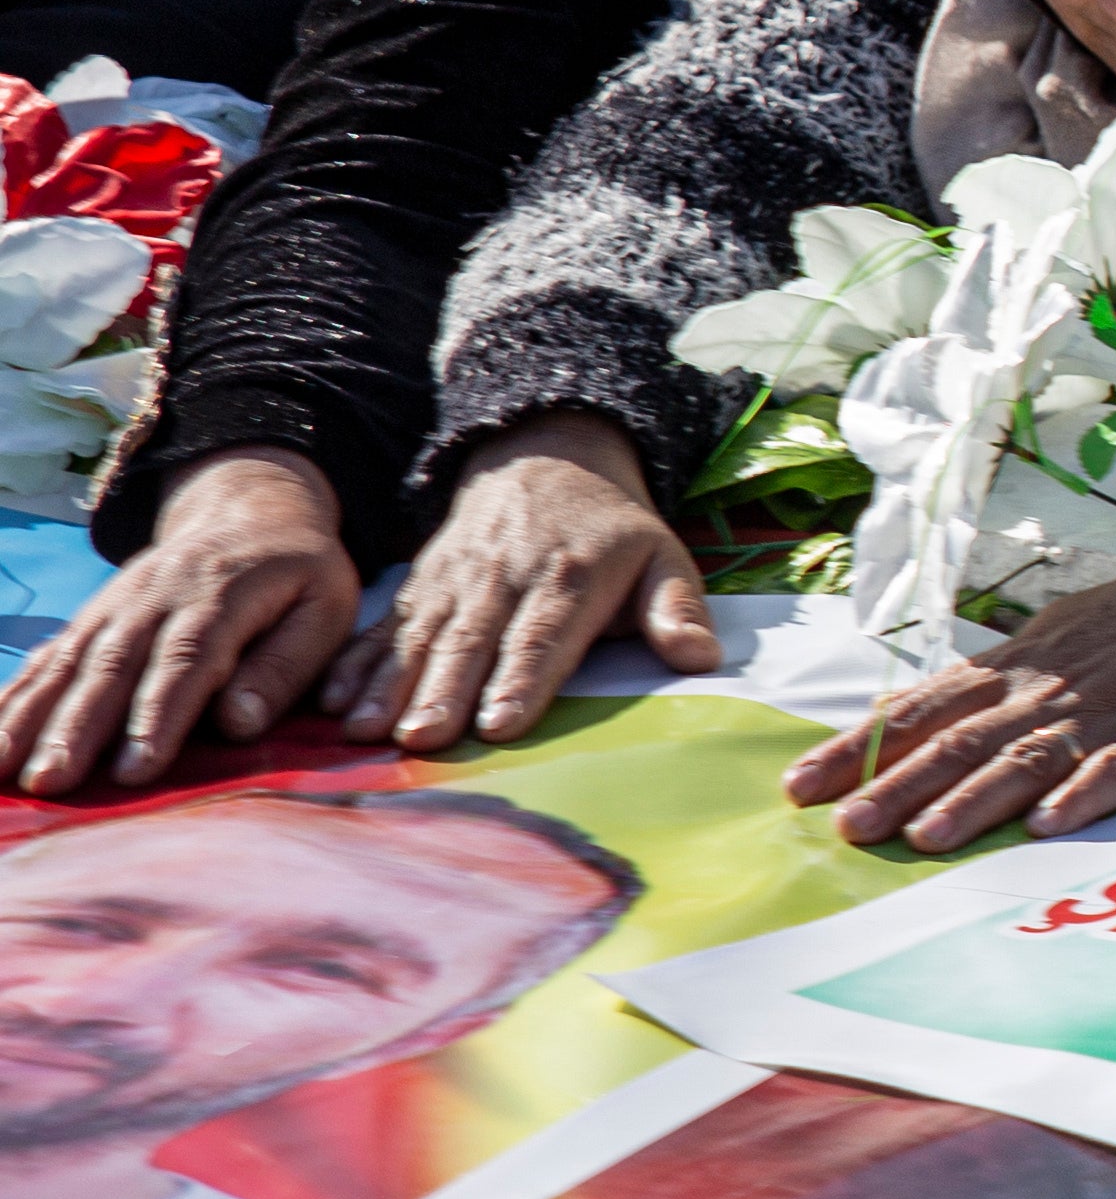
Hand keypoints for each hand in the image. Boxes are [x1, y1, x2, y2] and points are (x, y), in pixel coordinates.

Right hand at [0, 446, 358, 791]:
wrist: (252, 512)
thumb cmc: (301, 577)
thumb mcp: (325, 611)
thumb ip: (285, 668)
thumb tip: (240, 726)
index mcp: (221, 597)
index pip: (186, 662)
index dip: (158, 718)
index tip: (134, 771)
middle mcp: (155, 599)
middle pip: (111, 667)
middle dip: (76, 729)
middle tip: (49, 782)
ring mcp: (115, 605)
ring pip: (68, 663)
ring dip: (30, 718)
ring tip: (0, 771)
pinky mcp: (93, 617)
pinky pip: (48, 656)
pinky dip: (15, 696)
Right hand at [340, 414, 712, 749]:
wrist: (548, 457)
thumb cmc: (613, 528)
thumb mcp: (664, 555)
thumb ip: (678, 608)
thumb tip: (699, 655)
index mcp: (570, 577)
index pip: (543, 636)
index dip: (520, 680)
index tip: (499, 726)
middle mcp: (505, 577)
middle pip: (473, 642)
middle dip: (444, 693)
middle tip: (420, 741)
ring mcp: (456, 579)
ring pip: (422, 636)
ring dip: (392, 684)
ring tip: (365, 729)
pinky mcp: (422, 581)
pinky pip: (386, 624)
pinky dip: (357, 661)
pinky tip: (333, 700)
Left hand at [781, 509, 1115, 850]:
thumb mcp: (1050, 636)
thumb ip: (982, 681)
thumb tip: (901, 715)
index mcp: (1016, 668)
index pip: (922, 709)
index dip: (859, 749)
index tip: (799, 786)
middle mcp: (1049, 691)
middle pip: (964, 741)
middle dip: (901, 785)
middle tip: (847, 827)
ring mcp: (1109, 714)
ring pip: (1031, 759)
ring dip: (977, 801)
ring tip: (927, 840)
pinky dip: (1086, 794)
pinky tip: (1053, 824)